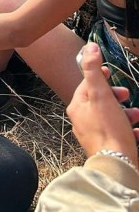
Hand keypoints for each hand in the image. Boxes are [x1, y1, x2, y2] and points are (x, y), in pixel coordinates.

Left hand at [66, 42, 138, 166]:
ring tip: (137, 115)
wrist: (116, 164)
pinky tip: (136, 131)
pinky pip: (119, 134)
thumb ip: (93, 70)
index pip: (86, 85)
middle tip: (127, 94)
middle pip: (100, 101)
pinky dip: (128, 130)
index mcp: (78, 107)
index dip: (99, 76)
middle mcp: (82, 121)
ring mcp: (94, 136)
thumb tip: (90, 47)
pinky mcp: (107, 148)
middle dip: (116, 95)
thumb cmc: (108, 128)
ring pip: (112, 118)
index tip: (110, 71)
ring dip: (126, 113)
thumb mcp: (101, 94)